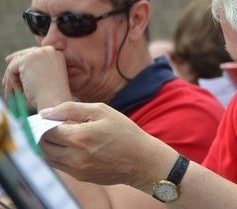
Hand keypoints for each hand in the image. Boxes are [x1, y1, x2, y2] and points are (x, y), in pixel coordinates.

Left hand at [3, 46, 71, 109]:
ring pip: (16, 64)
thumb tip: (15, 62)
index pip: (35, 53)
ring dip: (12, 79)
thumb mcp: (47, 78)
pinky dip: (12, 82)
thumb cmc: (51, 96)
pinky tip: (20, 91)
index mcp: (57, 55)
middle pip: (24, 55)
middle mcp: (49, 51)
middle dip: (13, 67)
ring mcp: (39, 53)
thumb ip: (37, 68)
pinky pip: (12, 69)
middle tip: (5, 80)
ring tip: (15, 93)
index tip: (10, 64)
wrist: (55, 101)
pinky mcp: (28, 59)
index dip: (22, 60)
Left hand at [39, 102, 172, 189]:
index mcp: (79, 137)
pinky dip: (60, 155)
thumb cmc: (124, 132)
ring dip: (51, 146)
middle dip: (45, 134)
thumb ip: (71, 109)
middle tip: (56, 126)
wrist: (142, 160)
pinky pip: (60, 166)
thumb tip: (45, 113)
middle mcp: (74, 156)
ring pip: (49, 157)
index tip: (50, 118)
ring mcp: (77, 169)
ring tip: (65, 136)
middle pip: (44, 145)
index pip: (46, 130)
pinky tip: (75, 147)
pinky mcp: (80, 177)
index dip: (45, 123)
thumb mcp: (102, 111)